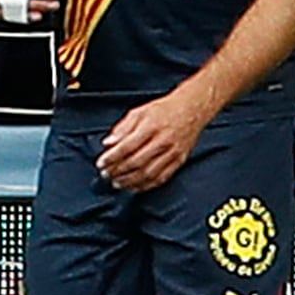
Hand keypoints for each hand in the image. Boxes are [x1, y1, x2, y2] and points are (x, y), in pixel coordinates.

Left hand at [98, 85, 215, 193]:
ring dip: (129, 181)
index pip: (127, 146)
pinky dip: (146, 185)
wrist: (193, 108)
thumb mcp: (139, 112)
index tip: (101, 163)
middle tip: (106, 174)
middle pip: (136, 162)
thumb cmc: (165, 109)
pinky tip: (135, 186)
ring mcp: (173, 152)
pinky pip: (162, 177)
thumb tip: (108, 143)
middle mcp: (164, 140)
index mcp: (152, 126)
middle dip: (117, 171)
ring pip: (148, 173)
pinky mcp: (180, 159)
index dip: (111, 157)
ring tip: (117, 183)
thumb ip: (122, 128)